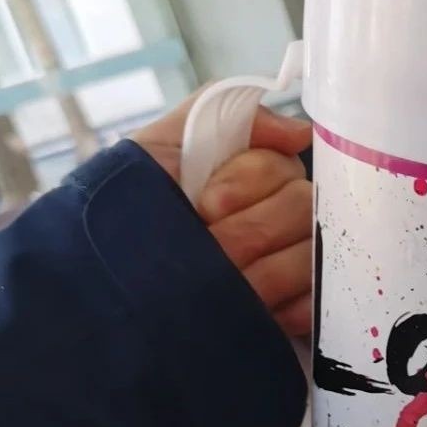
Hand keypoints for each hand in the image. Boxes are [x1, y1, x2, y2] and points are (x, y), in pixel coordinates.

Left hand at [134, 91, 312, 335]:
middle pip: (304, 210)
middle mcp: (280, 218)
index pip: (283, 166)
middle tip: (213, 248)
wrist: (109, 291)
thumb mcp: (159, 149)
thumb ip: (221, 114)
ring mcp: (289, 267)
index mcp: (254, 178)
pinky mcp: (292, 312)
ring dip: (269, 273)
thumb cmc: (128, 215)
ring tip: (230, 284)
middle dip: (252, 230)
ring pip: (312, 258)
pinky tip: (266, 312)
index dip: (246, 182)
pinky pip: (318, 305)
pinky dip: (295, 309)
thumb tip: (300, 131)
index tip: (206, 204)